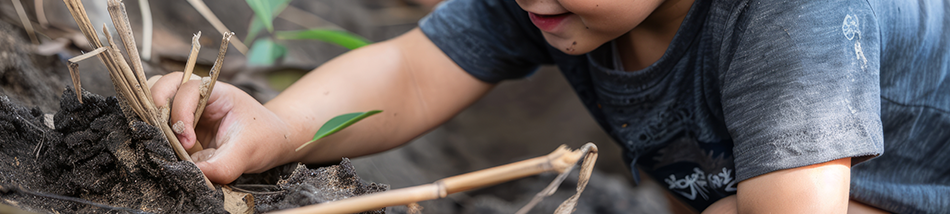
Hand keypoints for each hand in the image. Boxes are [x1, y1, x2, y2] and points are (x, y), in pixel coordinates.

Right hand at [148, 72, 295, 183]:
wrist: (271, 142)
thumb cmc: (263, 138)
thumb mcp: (247, 153)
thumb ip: (222, 165)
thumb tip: (193, 174)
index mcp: (215, 92)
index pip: (185, 89)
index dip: (181, 113)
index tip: (188, 141)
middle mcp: (197, 96)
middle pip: (161, 86)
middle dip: (156, 110)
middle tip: (164, 137)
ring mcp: (187, 110)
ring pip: (154, 102)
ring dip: (152, 121)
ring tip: (165, 143)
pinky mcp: (181, 126)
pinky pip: (158, 123)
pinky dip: (156, 133)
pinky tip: (168, 149)